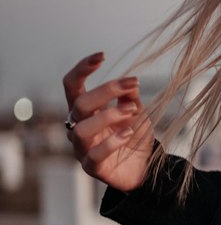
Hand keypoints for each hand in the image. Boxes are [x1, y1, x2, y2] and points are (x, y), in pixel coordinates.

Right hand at [63, 52, 154, 192]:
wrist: (144, 168)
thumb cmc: (133, 137)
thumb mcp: (135, 112)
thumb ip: (129, 97)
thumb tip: (129, 81)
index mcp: (85, 110)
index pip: (72, 85)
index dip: (82, 69)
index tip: (102, 56)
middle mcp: (77, 127)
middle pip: (79, 104)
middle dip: (106, 91)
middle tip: (133, 85)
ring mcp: (82, 149)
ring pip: (82, 129)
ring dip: (109, 116)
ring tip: (132, 111)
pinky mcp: (92, 167)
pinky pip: (95, 155)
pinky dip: (113, 142)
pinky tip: (129, 133)